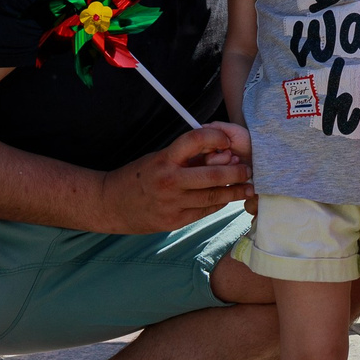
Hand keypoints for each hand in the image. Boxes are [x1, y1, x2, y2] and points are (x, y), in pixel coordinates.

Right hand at [98, 122, 252, 231]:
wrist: (110, 204)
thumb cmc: (138, 176)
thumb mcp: (159, 158)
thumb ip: (187, 157)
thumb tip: (222, 153)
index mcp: (164, 159)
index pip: (196, 140)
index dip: (217, 138)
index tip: (228, 141)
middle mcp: (169, 181)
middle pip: (213, 175)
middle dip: (236, 172)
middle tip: (249, 170)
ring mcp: (172, 204)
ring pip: (213, 197)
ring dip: (234, 191)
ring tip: (247, 187)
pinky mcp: (174, 222)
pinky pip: (204, 212)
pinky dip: (218, 204)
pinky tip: (227, 199)